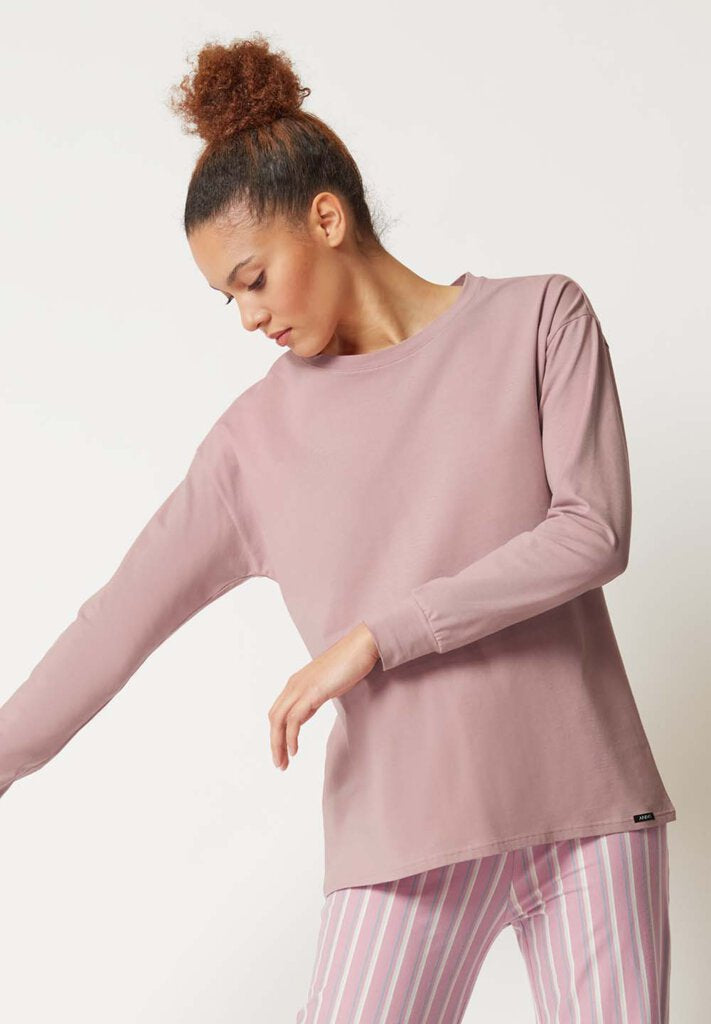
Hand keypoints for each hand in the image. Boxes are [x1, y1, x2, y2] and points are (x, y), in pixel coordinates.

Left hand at [267, 622, 379, 770]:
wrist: (362, 647)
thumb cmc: (349, 664)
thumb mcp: (327, 684)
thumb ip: (314, 696)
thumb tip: (308, 710)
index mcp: (296, 683)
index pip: (278, 711)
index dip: (276, 734)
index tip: (282, 753)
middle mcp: (294, 684)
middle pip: (274, 718)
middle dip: (274, 743)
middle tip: (279, 765)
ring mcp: (301, 687)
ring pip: (279, 720)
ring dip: (279, 745)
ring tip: (284, 763)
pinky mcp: (312, 692)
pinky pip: (294, 720)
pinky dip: (290, 737)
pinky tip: (294, 751)